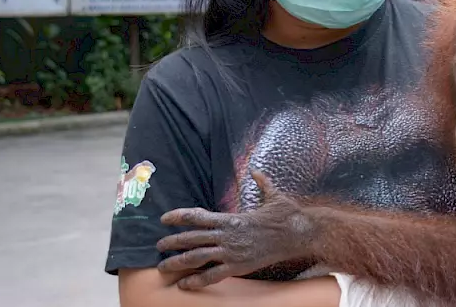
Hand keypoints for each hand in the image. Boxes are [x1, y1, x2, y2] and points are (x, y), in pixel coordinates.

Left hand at [156, 171, 314, 289]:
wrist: (297, 233)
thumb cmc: (286, 214)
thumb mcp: (273, 195)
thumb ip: (262, 183)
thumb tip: (257, 171)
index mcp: (231, 218)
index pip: (197, 216)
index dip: (178, 216)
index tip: (164, 218)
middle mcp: (227, 234)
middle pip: (191, 238)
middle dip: (172, 242)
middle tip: (158, 245)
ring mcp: (231, 251)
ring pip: (197, 257)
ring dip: (178, 262)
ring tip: (163, 267)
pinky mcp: (239, 266)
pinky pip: (213, 275)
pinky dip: (197, 281)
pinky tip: (185, 285)